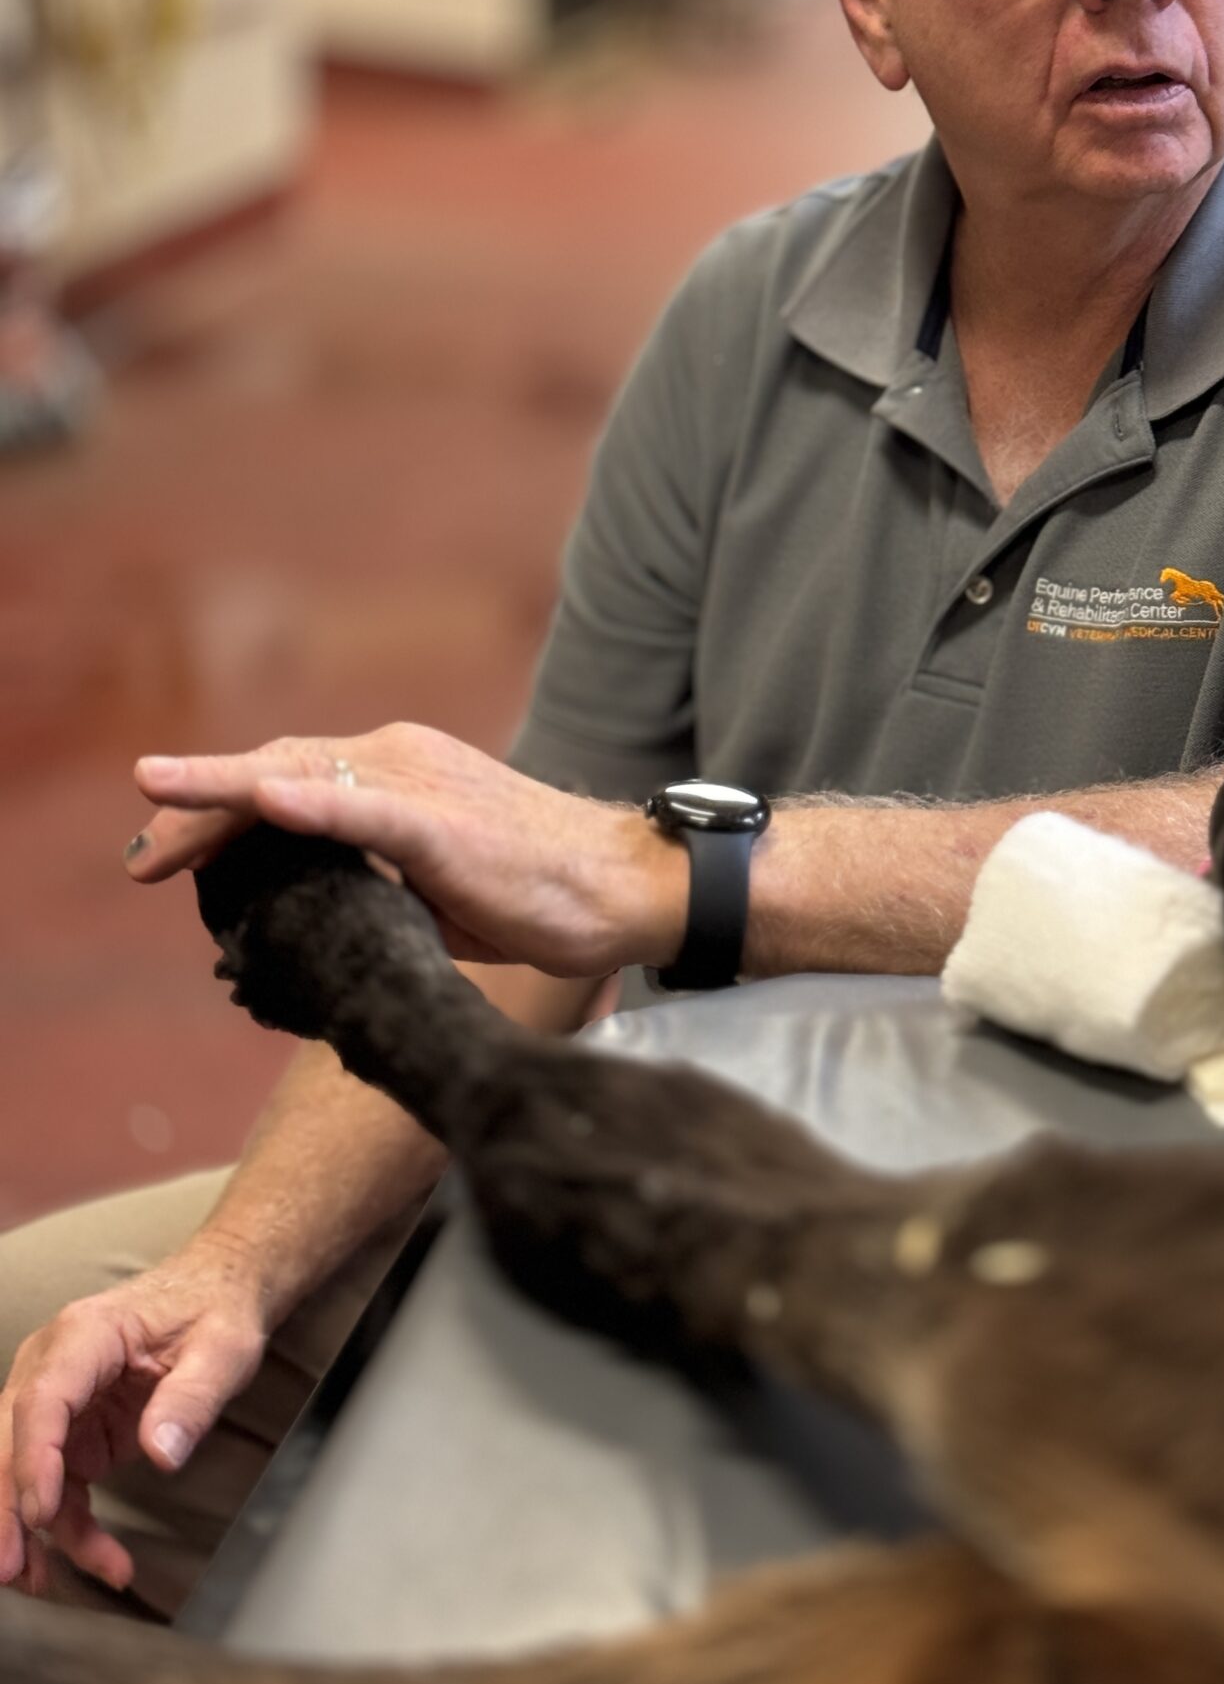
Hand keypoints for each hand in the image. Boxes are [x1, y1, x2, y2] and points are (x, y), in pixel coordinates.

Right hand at [0, 1248, 268, 1598]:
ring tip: (47, 1584)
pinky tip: (104, 1560)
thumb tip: (162, 1454)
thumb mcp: (222, 1350)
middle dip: (4, 1510)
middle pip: (8, 1442)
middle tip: (12, 1569)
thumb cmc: (214, 1310)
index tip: (40, 1515)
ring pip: (20, 1475)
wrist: (217, 1293)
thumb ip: (192, 1399)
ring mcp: (57, 1403)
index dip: (32, 1460)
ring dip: (29, 1534)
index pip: (41, 1400)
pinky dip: (70, 1530)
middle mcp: (53, 1367)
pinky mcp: (70, 1434)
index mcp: (84, 1336)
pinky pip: (57, 1489)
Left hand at [126, 724, 684, 976]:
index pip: (290, 780)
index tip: (164, 852)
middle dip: (197, 809)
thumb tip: (324, 924)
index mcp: (400, 772)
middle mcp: (402, 759)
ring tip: (156, 819)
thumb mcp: (436, 890)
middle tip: (139, 857)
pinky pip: (362, 810)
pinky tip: (259, 801)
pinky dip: (307, 804)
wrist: (624, 886)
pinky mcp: (443, 823)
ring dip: (220, 797)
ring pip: (300, 779)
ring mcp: (421, 784)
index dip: (220, 809)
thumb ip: (377, 887)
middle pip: (276, 771)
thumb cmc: (542, 894)